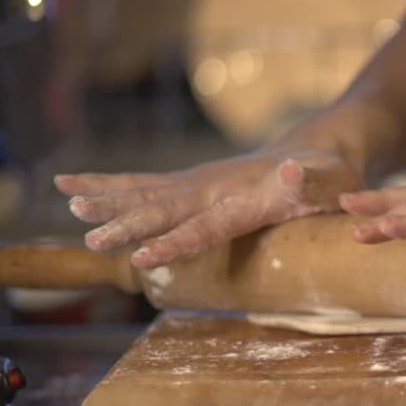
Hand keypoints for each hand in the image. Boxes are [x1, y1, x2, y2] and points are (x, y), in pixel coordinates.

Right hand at [56, 145, 362, 268]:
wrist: (320, 149)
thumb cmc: (333, 175)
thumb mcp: (335, 181)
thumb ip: (315, 182)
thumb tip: (292, 170)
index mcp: (247, 198)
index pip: (206, 225)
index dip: (175, 241)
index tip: (142, 256)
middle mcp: (215, 187)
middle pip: (165, 207)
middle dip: (128, 224)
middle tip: (92, 237)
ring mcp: (200, 182)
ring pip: (145, 192)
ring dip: (108, 199)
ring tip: (70, 204)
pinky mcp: (191, 183)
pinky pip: (144, 184)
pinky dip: (109, 185)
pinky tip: (72, 189)